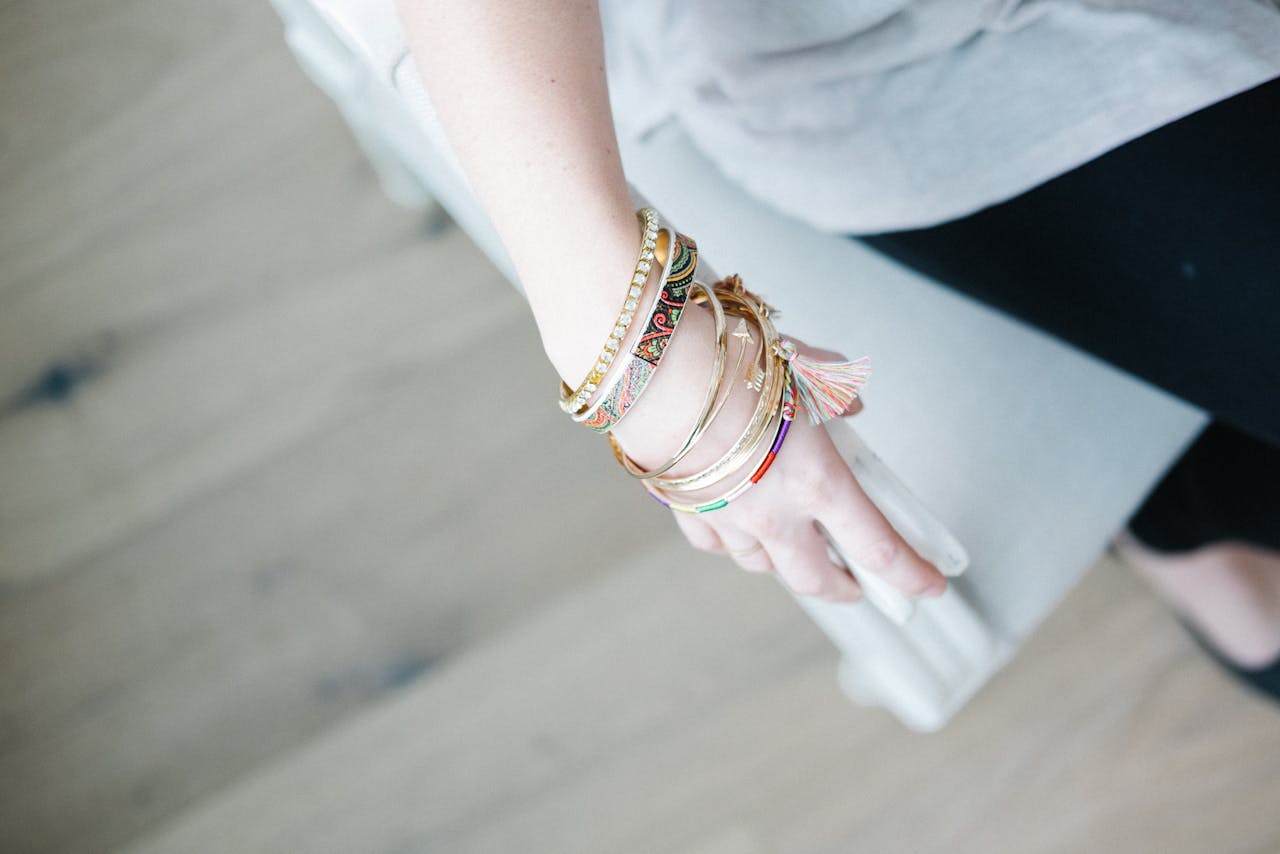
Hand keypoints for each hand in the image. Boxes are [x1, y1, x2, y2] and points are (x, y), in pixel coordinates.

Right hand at [613, 318, 947, 603]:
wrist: (658, 368)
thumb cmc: (732, 365)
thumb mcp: (805, 368)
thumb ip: (836, 390)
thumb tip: (850, 401)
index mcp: (817, 483)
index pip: (878, 548)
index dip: (910, 575)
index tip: (929, 587)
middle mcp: (774, 514)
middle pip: (817, 579)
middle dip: (841, 588)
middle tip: (855, 584)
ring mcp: (727, 518)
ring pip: (764, 565)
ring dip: (786, 562)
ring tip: (796, 545)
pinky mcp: (687, 511)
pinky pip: (716, 543)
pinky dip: (732, 541)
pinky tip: (738, 523)